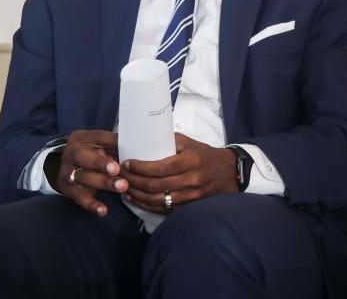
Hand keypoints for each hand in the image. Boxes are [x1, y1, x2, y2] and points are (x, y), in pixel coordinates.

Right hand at [47, 130, 126, 216]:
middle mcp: (70, 154)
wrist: (68, 168)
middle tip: (118, 171)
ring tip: (122, 187)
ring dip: (103, 183)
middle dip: (101, 164)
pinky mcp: (68, 190)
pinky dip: (91, 204)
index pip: (98, 138)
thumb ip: (116, 145)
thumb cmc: (93, 154)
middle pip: (84, 158)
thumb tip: (139, 146)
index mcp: (81, 138)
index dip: (112, 144)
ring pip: (83, 177)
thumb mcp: (102, 145)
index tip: (125, 152)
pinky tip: (103, 211)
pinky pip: (79, 197)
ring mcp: (67, 172)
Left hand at [121, 133, 237, 212]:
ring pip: (156, 199)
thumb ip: (169, 141)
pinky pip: (163, 209)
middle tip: (119, 175)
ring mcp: (190, 196)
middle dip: (133, 180)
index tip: (126, 163)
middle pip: (154, 185)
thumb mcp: (190, 143)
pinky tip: (135, 198)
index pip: (159, 167)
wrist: (227, 173)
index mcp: (190, 161)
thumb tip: (144, 138)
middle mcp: (191, 180)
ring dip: (136, 194)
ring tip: (123, 186)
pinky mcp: (188, 207)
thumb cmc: (204, 154)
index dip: (140, 167)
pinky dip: (146, 204)